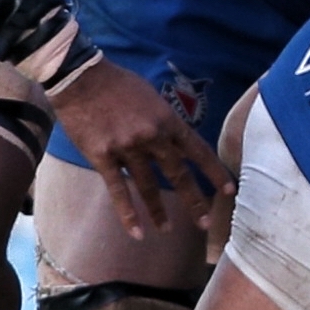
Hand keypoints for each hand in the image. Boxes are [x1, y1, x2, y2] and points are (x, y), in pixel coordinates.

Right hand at [48, 59, 235, 237]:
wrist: (80, 77)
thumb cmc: (116, 82)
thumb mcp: (150, 95)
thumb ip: (164, 120)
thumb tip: (176, 140)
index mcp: (167, 119)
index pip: (198, 150)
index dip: (214, 172)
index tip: (229, 191)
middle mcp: (151, 136)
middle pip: (178, 174)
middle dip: (194, 201)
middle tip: (206, 223)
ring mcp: (127, 148)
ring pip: (148, 186)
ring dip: (159, 211)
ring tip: (167, 229)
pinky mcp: (102, 156)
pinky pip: (118, 190)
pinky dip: (128, 214)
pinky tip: (137, 232)